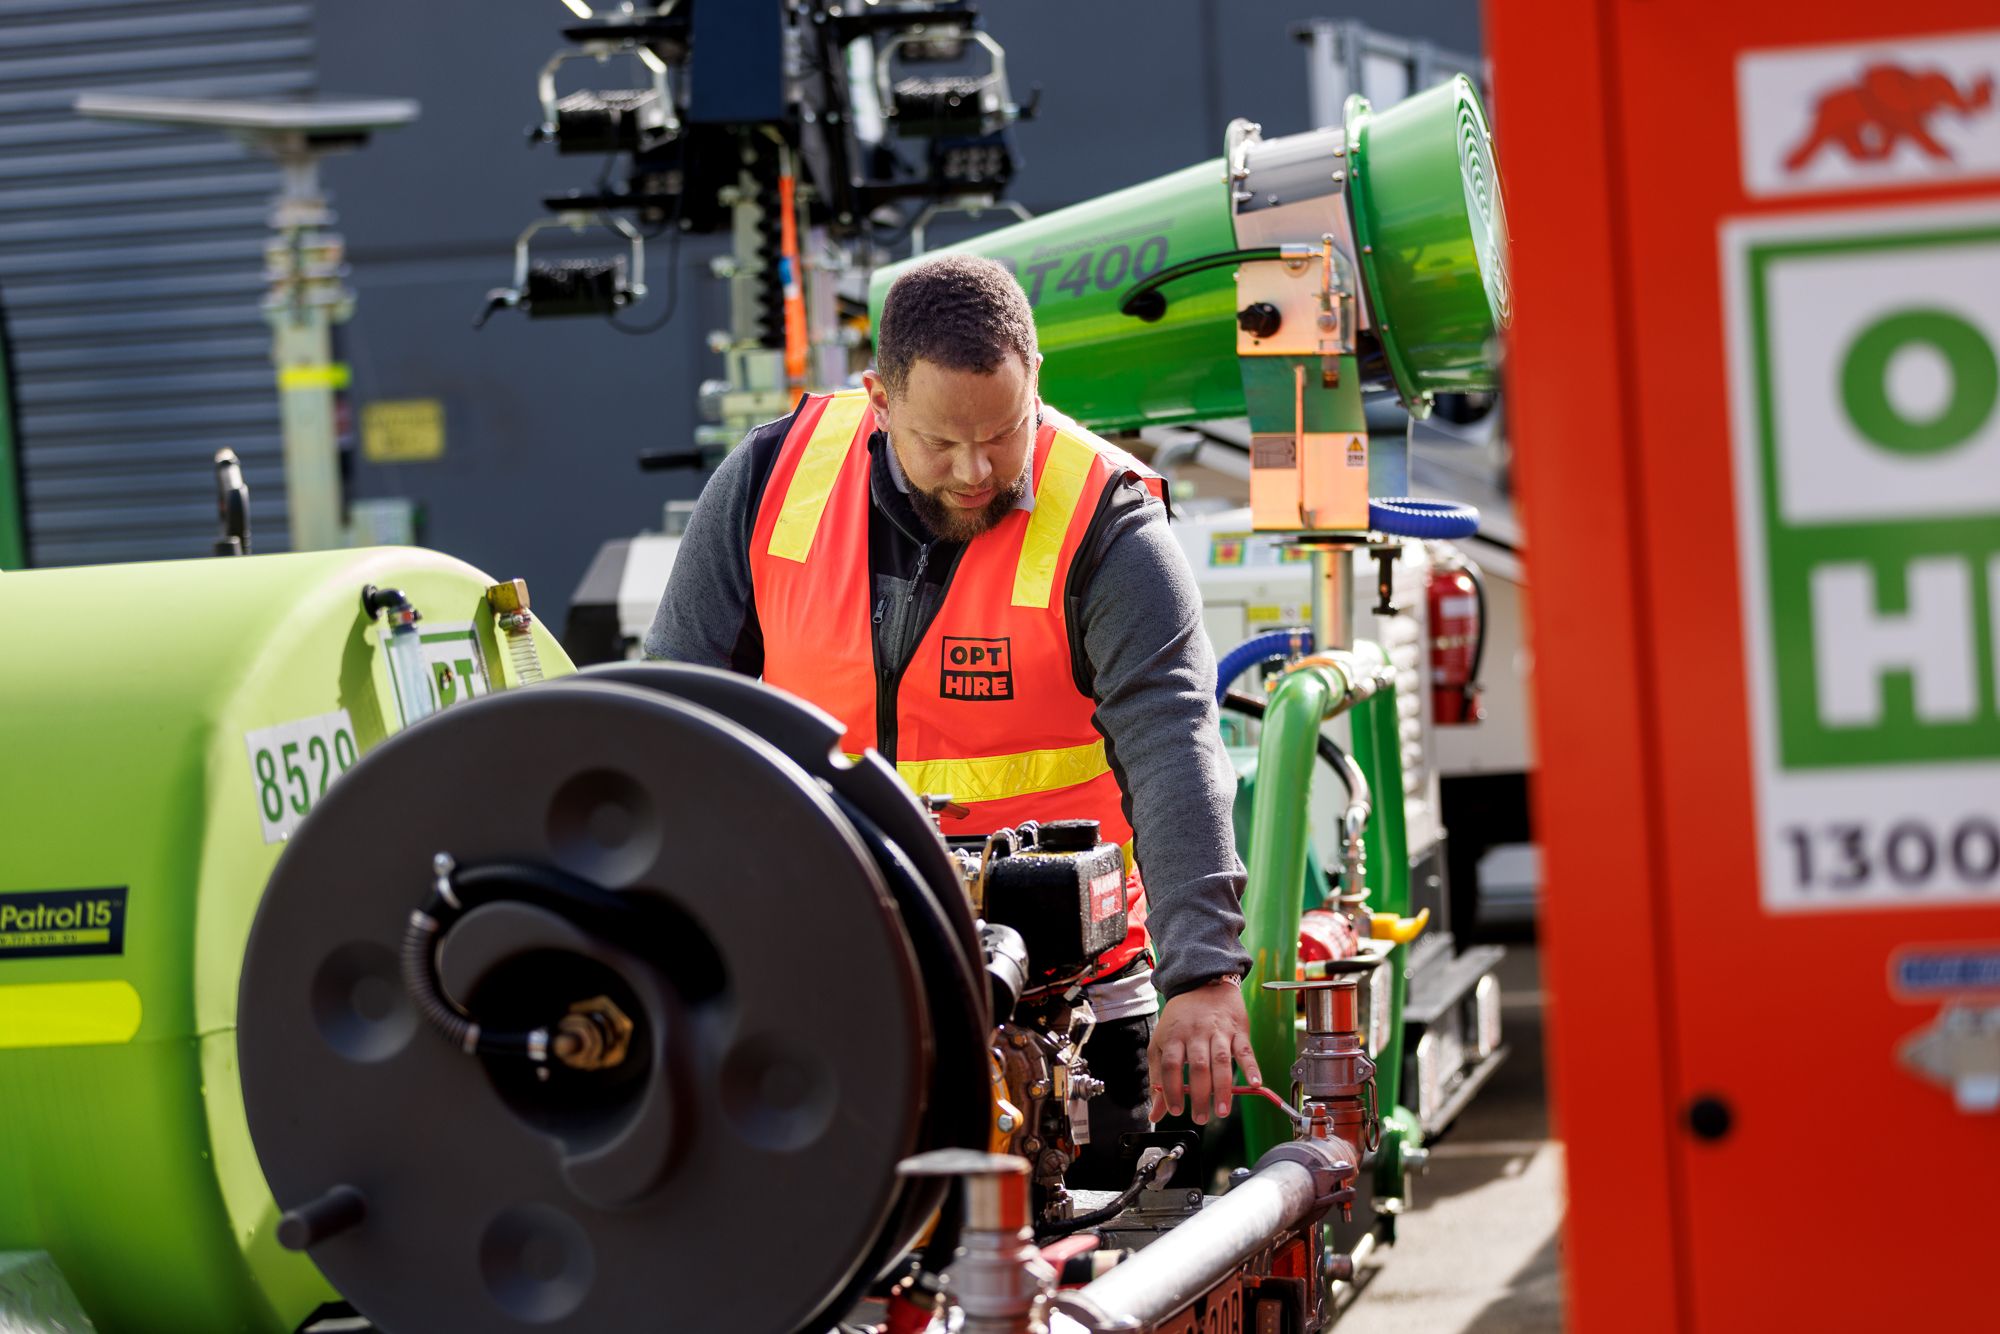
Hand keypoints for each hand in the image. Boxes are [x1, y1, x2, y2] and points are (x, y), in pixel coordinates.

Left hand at [1147, 980, 1260, 1124]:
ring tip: (1222, 1111)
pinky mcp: (1238, 1030)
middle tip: (1200, 1118)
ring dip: (1223, 1088)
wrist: (1203, 983)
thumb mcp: (1162, 1043)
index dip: (1172, 1089)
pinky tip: (1255, 1084)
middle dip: (1200, 1096)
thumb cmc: (1180, 1018)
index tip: (1176, 1110)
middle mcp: (1196, 1033)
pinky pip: (1245, 1050)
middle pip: (1197, 1066)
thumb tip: (1155, 1113)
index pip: (1171, 1066)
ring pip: (1220, 1061)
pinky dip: (1251, 1068)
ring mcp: (1218, 1031)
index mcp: (1174, 1036)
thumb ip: (1159, 1079)